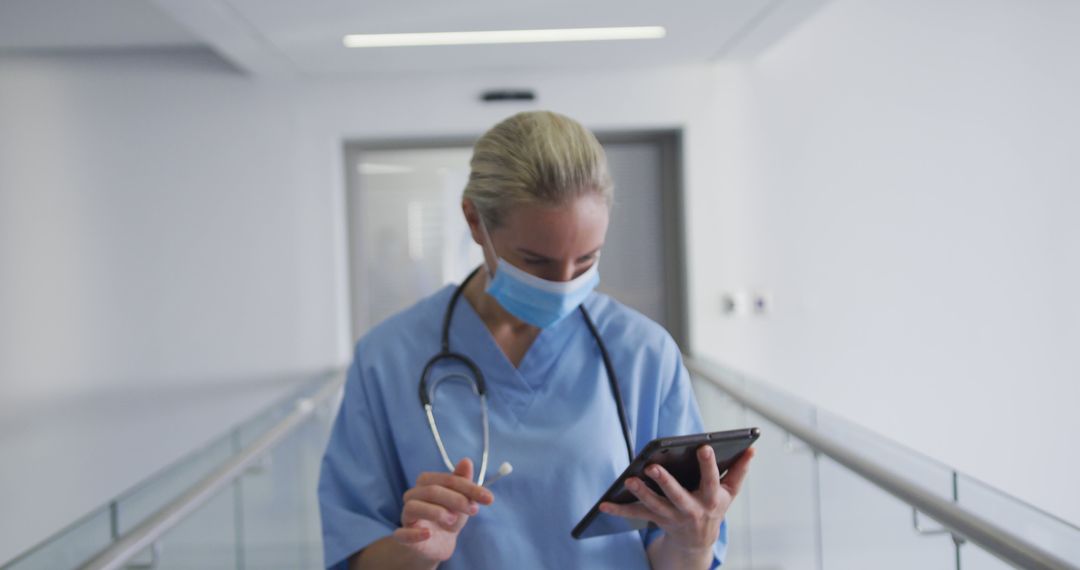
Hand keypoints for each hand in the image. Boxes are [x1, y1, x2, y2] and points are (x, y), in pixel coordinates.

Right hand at [394, 458, 493, 562]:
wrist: (438, 544)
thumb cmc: (448, 517)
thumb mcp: (461, 499)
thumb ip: (463, 481)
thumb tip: (466, 460)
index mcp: (426, 483)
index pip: (447, 479)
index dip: (469, 487)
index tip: (489, 498)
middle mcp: (412, 496)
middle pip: (432, 491)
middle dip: (457, 499)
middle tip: (474, 510)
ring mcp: (406, 516)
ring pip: (413, 507)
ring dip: (436, 512)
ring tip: (452, 520)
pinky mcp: (403, 536)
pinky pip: (402, 533)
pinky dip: (414, 533)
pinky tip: (428, 534)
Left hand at [599, 445, 753, 555]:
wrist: (698, 541)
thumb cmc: (713, 508)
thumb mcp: (730, 492)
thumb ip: (740, 470)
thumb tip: (751, 449)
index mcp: (711, 499)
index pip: (712, 480)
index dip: (708, 465)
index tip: (703, 447)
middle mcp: (691, 509)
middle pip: (677, 496)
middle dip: (665, 482)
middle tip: (652, 467)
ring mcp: (672, 517)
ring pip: (655, 506)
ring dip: (641, 493)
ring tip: (629, 480)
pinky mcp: (656, 520)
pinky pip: (636, 515)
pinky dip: (619, 510)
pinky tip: (604, 504)